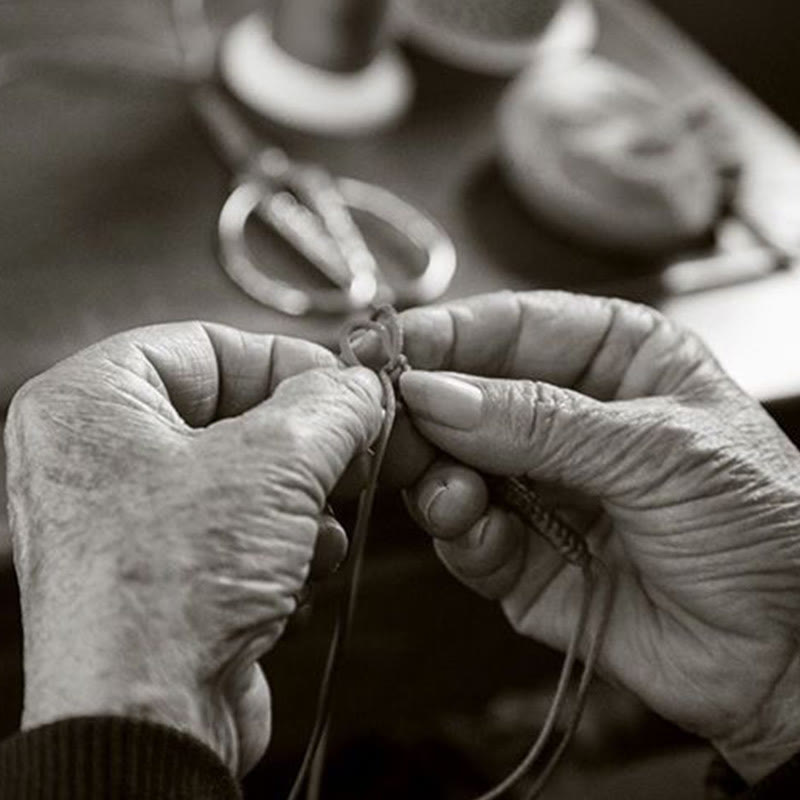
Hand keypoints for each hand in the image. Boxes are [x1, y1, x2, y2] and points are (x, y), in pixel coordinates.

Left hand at [5, 322, 382, 775]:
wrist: (150, 724)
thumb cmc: (172, 587)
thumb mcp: (277, 463)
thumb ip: (331, 404)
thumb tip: (360, 386)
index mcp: (91, 402)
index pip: (205, 344)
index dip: (285, 359)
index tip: (344, 382)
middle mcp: (97, 458)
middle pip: (229, 414)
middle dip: (302, 444)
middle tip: (353, 449)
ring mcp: (127, 521)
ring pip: (243, 477)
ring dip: (299, 503)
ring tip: (317, 526)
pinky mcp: (163, 575)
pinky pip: (236, 530)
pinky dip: (280, 546)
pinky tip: (297, 572)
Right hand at [396, 291, 799, 782]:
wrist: (789, 655)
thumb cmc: (765, 526)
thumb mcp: (657, 450)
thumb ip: (539, 421)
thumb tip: (435, 392)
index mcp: (613, 359)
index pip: (508, 328)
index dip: (442, 335)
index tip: (384, 349)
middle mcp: (566, 418)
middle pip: (464, 397)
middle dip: (425, 414)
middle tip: (389, 425)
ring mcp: (540, 487)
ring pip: (451, 466)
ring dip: (439, 480)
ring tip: (454, 495)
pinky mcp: (522, 556)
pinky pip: (466, 534)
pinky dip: (463, 535)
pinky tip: (483, 535)